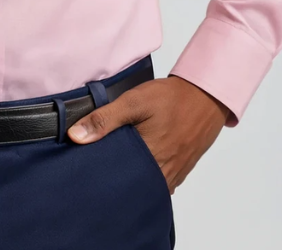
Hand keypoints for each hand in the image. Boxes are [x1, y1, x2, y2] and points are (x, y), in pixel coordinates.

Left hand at [66, 73, 230, 193]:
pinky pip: (158, 180)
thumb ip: (105, 120)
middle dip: (115, 175)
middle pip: (131, 184)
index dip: (100, 172)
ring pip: (145, 184)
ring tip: (117, 160)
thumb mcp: (134, 102)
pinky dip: (146, 173)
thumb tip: (76, 136)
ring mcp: (173, 174)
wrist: (205, 96)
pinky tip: (138, 159)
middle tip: (100, 161)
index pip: (116, 178)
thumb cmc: (171, 98)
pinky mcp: (179, 170)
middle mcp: (162, 174)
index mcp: (149, 161)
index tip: (87, 164)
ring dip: (132, 174)